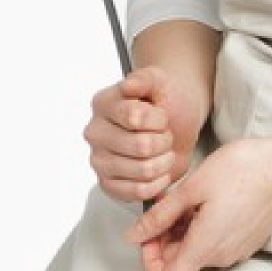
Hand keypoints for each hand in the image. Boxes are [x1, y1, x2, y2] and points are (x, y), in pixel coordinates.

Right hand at [86, 67, 207, 203]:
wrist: (176, 122)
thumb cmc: (166, 101)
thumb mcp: (160, 81)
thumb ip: (144, 78)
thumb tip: (128, 86)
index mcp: (103, 104)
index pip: (135, 117)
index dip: (158, 119)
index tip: (161, 115)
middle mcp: (95, 133)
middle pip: (141, 146)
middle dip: (164, 141)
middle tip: (164, 135)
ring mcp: (99, 161)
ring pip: (143, 170)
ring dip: (164, 161)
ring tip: (162, 151)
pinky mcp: (108, 185)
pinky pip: (138, 191)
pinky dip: (158, 182)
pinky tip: (159, 170)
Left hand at [129, 135, 271, 270]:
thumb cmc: (242, 169)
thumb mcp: (191, 188)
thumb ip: (159, 216)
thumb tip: (133, 235)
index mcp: (205, 247)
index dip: (149, 263)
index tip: (149, 235)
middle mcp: (221, 257)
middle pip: (179, 266)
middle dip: (164, 241)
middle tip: (164, 206)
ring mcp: (236, 252)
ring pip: (196, 253)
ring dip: (183, 233)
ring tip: (187, 200)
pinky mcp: (247, 242)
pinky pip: (215, 245)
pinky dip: (202, 229)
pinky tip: (206, 202)